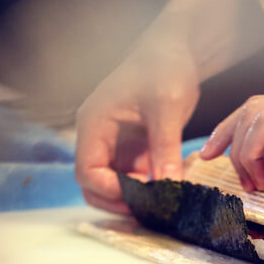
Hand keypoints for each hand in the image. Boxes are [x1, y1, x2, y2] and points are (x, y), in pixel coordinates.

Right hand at [75, 41, 199, 213]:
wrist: (176, 51)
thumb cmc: (164, 68)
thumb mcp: (167, 108)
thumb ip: (164, 148)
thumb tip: (169, 187)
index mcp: (94, 123)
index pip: (88, 170)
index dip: (110, 190)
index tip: (141, 198)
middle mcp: (98, 136)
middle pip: (93, 184)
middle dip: (117, 201)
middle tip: (150, 211)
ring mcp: (114, 143)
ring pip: (112, 184)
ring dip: (131, 198)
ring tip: (161, 205)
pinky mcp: (133, 147)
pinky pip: (132, 177)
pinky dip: (145, 189)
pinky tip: (167, 193)